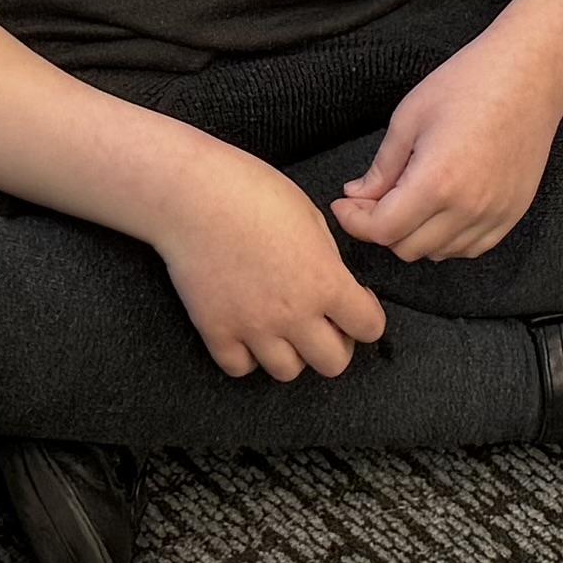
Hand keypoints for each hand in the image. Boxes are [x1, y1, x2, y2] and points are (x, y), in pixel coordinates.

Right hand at [150, 138, 388, 380]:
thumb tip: (332, 280)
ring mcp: (253, 327)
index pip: (370, 328)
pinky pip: (240, 367)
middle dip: (334, 344)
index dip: (366, 317)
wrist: (192, 195)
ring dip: (291, 353)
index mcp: (324, 281)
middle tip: (323, 323)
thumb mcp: (309, 216)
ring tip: (282, 328)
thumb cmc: (250, 191)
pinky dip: (246, 355)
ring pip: (288, 371)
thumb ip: (327, 258)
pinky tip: (246, 332)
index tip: (356, 304)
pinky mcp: (216, 331)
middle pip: (333, 363)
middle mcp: (294, 313)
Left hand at [330, 21, 562, 263]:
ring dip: (414, 235)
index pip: (382, 230)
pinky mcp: (512, 214)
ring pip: (438, 253)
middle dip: (381, 228)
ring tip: (407, 202)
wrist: (529, 75)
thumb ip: (381, 167)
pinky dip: (447, 239)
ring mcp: (494, 214)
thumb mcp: (410, 118)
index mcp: (436, 182)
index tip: (345, 205)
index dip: (355, 222)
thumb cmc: (468, 84)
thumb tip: (357, 196)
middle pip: (406, 248)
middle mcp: (467, 208)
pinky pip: (470, 248)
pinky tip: (439, 211)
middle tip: (371, 200)